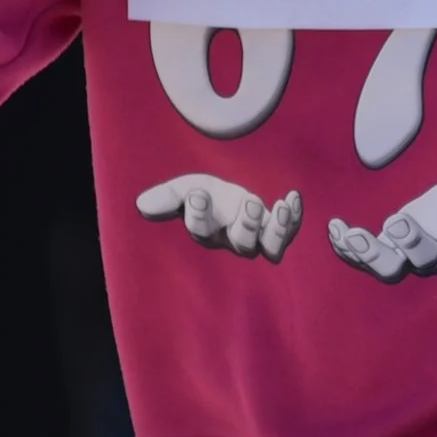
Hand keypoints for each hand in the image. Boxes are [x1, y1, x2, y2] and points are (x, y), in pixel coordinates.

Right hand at [137, 175, 301, 261]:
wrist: (227, 198)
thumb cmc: (205, 196)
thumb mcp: (184, 189)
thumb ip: (167, 197)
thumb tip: (142, 204)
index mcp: (207, 232)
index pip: (201, 230)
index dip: (199, 214)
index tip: (197, 193)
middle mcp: (233, 241)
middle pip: (243, 244)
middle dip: (248, 225)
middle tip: (251, 203)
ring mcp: (258, 239)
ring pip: (270, 247)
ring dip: (278, 229)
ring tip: (280, 206)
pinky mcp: (277, 230)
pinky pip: (289, 231)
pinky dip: (295, 217)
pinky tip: (293, 196)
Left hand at [327, 173, 436, 279]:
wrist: (431, 215)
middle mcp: (435, 257)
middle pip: (426, 259)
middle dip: (411, 242)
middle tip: (397, 220)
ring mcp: (405, 260)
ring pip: (388, 269)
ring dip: (369, 253)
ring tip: (352, 234)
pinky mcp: (380, 256)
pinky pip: (361, 258)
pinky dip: (345, 246)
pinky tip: (333, 227)